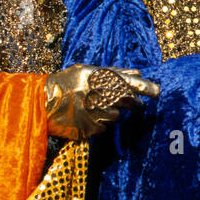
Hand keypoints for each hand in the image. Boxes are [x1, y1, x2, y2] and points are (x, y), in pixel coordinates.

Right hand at [43, 65, 159, 140]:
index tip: (158, 91)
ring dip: (112, 113)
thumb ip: (115, 72)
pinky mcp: (88, 129)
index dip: (145, 87)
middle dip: (133, 103)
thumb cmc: (68, 82)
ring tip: (95, 107)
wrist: (42, 102)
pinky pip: (103, 128)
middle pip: (127, 102)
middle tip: (135, 104)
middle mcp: (96, 95)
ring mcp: (92, 113)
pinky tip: (87, 117)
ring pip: (116, 117)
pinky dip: (100, 123)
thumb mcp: (88, 71)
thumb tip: (140, 72)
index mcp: (98, 78)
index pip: (128, 83)